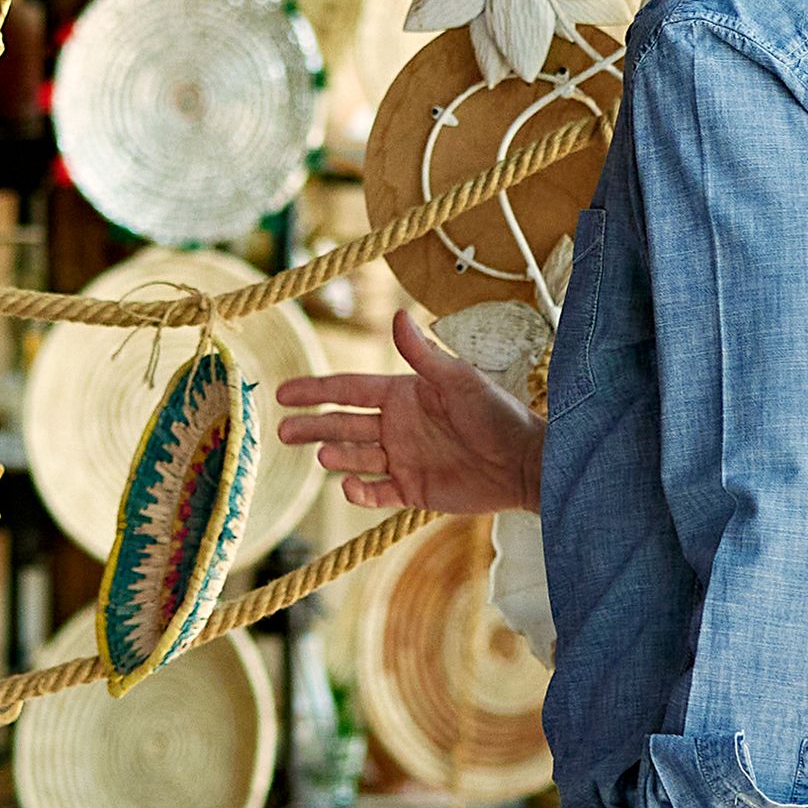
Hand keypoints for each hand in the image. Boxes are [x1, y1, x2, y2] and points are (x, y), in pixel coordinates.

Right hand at [269, 313, 547, 518]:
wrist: (525, 463)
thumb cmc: (497, 414)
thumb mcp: (458, 379)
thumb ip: (422, 354)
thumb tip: (397, 314)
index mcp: (403, 394)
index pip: (348, 390)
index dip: (315, 391)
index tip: (283, 392)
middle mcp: (397, 426)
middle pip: (342, 424)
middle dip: (311, 427)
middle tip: (282, 431)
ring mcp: (403, 459)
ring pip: (354, 458)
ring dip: (336, 455)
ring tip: (323, 455)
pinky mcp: (413, 490)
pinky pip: (376, 492)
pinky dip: (359, 492)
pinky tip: (350, 488)